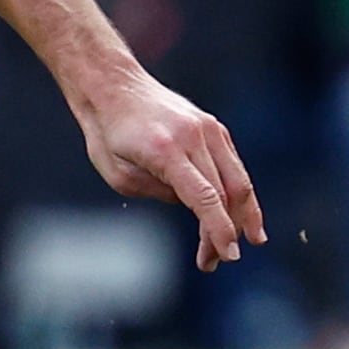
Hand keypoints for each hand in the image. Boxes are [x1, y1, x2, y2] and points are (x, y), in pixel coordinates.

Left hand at [72, 69, 264, 270]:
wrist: (114, 87)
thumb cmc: (108, 135)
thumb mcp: (119, 175)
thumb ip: (159, 193)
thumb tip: (195, 205)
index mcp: (166, 151)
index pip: (204, 198)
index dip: (219, 230)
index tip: (228, 256)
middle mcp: (194, 137)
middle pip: (224, 194)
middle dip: (225, 232)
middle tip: (218, 261)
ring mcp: (208, 129)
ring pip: (238, 180)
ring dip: (241, 216)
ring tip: (238, 243)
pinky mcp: (214, 127)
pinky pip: (232, 165)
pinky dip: (237, 192)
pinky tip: (239, 215)